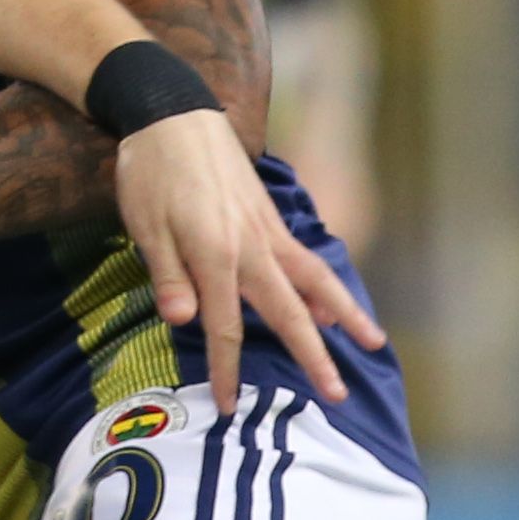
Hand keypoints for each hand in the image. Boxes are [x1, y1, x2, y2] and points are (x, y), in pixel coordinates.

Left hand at [114, 109, 386, 407]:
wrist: (172, 114)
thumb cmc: (150, 171)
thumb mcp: (144, 224)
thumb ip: (167, 274)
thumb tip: (183, 322)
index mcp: (215, 254)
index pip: (223, 327)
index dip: (225, 369)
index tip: (229, 406)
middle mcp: (251, 247)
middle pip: (289, 311)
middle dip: (313, 356)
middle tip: (337, 395)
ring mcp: (266, 231)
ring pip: (315, 280)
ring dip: (345, 314)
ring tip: (374, 343)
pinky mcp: (270, 218)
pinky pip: (306, 258)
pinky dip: (325, 285)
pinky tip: (333, 304)